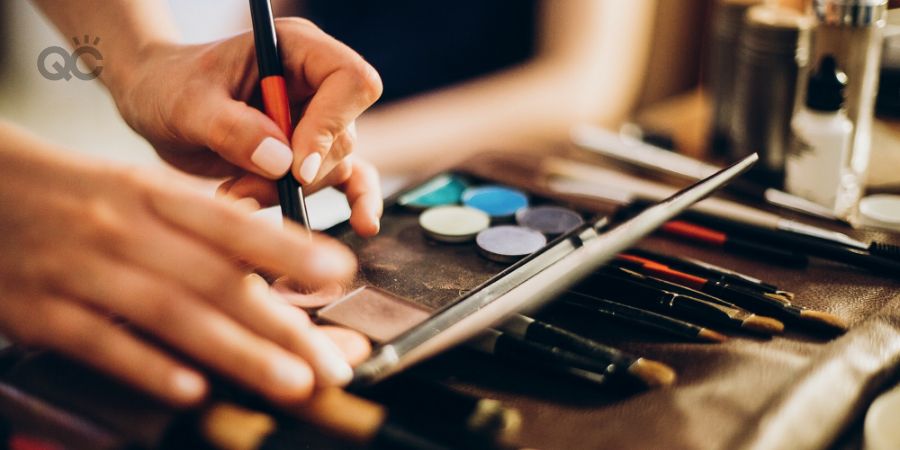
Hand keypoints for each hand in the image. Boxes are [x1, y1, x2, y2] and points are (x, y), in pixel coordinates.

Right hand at [0, 125, 360, 405]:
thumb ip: (199, 223)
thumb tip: (272, 256)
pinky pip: (102, 343)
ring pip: (172, 314)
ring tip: (291, 381)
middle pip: (215, 279)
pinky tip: (193, 389)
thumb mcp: (136, 190)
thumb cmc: (74, 194)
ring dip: (238, 351)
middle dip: (282, 324)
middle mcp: (125, 229)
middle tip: (332, 361)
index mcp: (152, 194)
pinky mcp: (44, 311)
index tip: (339, 271)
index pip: (230, 222)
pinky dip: (148, 366)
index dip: (287, 247)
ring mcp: (84, 271)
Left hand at [110, 18, 383, 235]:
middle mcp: (316, 83)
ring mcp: (318, 121)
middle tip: (242, 190)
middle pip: (343, 133)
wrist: (156, 105)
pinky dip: (355, 201)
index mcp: (296, 50)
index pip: (349, 81)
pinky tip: (363, 225)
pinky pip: (349, 179)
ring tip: (235, 196)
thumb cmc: (167, 88)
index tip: (295, 166)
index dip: (331, 125)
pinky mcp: (311, 155)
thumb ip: (230, 128)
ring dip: (288, 193)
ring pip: (335, 167)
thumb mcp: (186, 104)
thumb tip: (282, 163)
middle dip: (297, 173)